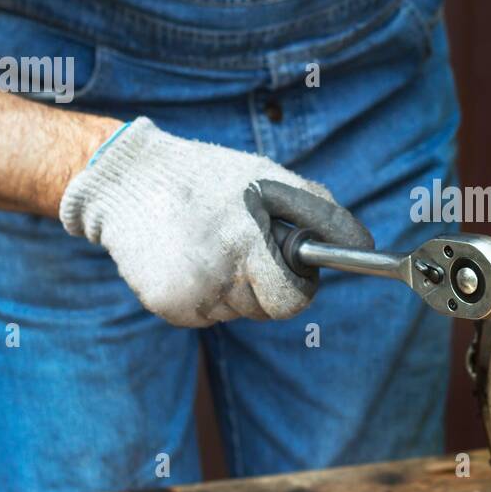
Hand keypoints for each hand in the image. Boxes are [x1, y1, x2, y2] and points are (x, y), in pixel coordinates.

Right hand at [59, 117, 372, 325]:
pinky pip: (206, 313)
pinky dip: (205, 292)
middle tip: (244, 247)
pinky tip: (189, 257)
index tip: (288, 265)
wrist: (128, 182)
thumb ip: (320, 212)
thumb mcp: (268, 178)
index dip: (297, 286)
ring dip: (234, 287)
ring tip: (210, 244)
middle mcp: (216, 278)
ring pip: (236, 312)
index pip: (292, 302)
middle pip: (265, 310)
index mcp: (246, 244)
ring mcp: (189, 297)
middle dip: (265, 285)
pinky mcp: (166, 306)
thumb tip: (363, 244)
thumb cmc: (209, 178)